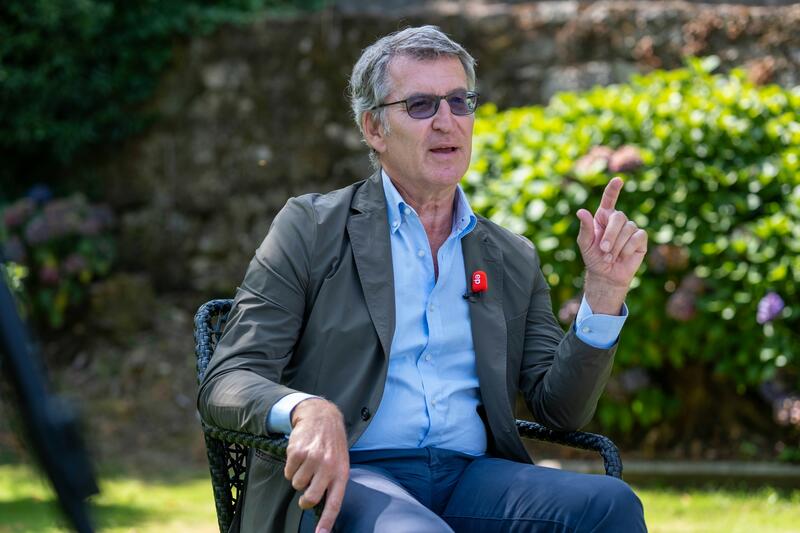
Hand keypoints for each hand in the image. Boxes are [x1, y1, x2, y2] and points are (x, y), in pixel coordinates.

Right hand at [284, 398, 348, 532]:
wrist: (322, 416)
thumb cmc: (332, 444)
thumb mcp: (340, 461)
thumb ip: (333, 482)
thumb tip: (322, 506)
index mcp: (341, 473)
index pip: (334, 503)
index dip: (326, 521)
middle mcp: (328, 467)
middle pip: (310, 498)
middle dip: (305, 500)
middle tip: (306, 491)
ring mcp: (312, 459)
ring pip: (296, 484)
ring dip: (298, 477)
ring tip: (307, 463)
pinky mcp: (297, 452)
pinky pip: (288, 472)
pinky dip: (291, 467)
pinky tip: (300, 455)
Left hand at [576, 177, 646, 314]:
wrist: (606, 274)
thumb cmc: (594, 258)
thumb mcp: (585, 244)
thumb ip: (585, 228)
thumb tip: (581, 211)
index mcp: (603, 217)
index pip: (609, 199)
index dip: (613, 189)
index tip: (618, 180)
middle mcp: (618, 220)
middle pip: (619, 217)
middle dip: (610, 235)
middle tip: (604, 250)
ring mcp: (631, 228)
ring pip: (628, 229)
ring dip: (617, 246)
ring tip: (610, 256)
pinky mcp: (641, 239)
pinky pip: (637, 237)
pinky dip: (628, 248)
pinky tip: (623, 256)